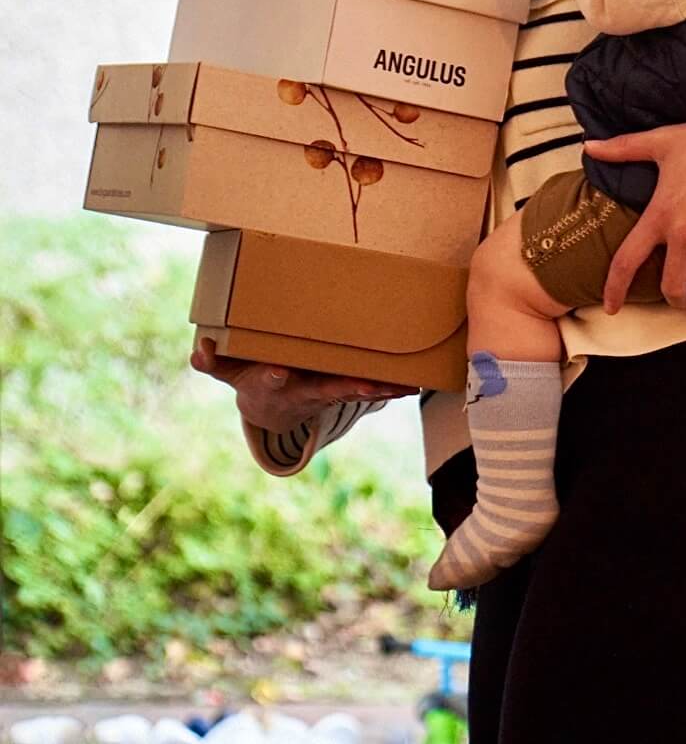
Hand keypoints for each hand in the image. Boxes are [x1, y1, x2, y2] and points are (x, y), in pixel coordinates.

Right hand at [190, 337, 415, 432]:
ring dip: (377, 391)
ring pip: (354, 392)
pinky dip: (389, 389)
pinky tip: (411, 386)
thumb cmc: (252, 379)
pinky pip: (368, 390)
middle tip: (365, 386)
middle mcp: (302, 391)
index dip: (272, 375)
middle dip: (344, 388)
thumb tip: (197, 351)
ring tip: (402, 387)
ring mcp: (325, 393)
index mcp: (272, 383)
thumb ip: (213, 363)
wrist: (273, 410)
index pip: (270, 378)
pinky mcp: (342, 390)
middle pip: (324, 390)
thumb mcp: (229, 373)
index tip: (277, 370)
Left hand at [584, 108, 685, 314]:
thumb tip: (589, 146)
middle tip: (680, 296)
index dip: (615, 289)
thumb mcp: (661, 142)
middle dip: (675, 298)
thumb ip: (622, 149)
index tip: (610, 308)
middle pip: (671, 288)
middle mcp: (684, 235)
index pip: (626, 261)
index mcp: (659, 214)